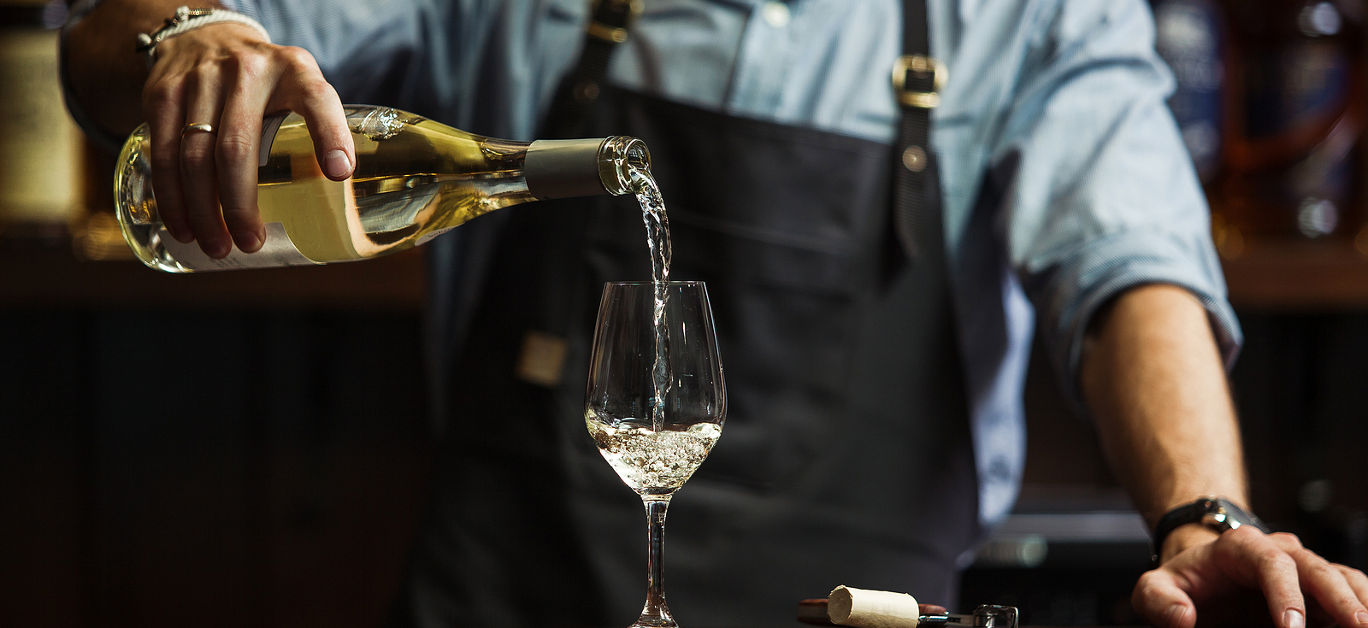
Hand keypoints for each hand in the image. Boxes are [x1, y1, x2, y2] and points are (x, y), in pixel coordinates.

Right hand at [140, 21, 354, 256]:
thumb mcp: (301, 88)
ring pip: (194, 156)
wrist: (207, 36)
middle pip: (238, 147)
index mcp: (295, 71)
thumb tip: (340, 193)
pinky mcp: (163, 93)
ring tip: (216, 246)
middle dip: (240, 203)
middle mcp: (247, 70)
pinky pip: (163, 152)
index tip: (339, 173)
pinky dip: (171, 196)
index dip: (330, 135)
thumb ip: (320, 128)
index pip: (317, 100)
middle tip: (250, 243)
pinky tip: (182, 225)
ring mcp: (200, 79)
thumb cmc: (268, 82)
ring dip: (203, 210)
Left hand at [1133, 525, 1367, 627]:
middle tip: (1356, 627)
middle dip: (1339, 599)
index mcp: (1241, 547)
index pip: (1272, 564)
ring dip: (1360, 601)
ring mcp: (1304, 571)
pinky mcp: (1319, 592)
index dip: (1286, 595)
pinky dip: (1361, 606)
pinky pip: (1350, 592)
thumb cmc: (1184, 582)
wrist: (1203, 575)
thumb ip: (1159, 600)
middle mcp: (1281, 553)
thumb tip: (1181, 618)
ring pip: (1342, 578)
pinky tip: (1364, 622)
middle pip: (1316, 569)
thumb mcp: (1155, 588)